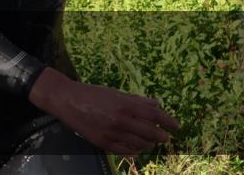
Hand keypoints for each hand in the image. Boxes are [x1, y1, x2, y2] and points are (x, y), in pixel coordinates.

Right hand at [29, 68, 179, 156]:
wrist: (66, 100)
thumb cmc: (91, 94)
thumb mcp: (115, 93)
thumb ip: (137, 100)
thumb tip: (157, 104)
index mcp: (124, 105)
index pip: (154, 115)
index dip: (168, 121)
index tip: (176, 126)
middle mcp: (120, 120)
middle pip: (151, 132)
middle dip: (162, 136)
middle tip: (166, 137)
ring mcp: (112, 133)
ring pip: (140, 144)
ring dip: (149, 144)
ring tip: (151, 142)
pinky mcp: (103, 143)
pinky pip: (125, 151)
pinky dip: (135, 151)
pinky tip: (138, 148)